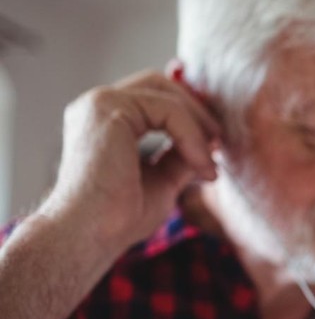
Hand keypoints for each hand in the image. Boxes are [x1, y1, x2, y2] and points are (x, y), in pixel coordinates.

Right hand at [41, 69, 221, 254]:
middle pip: (160, 84)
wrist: (91, 234)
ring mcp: (101, 103)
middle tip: (219, 142)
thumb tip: (209, 144)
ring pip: (167, 95)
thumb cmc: (119, 217)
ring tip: (209, 164)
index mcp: (106, 120)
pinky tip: (201, 165)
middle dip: (196, 110)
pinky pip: (168, 109)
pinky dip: (192, 136)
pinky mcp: (109, 109)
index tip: (214, 145)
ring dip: (198, 127)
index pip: (155, 97)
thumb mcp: (163, 180)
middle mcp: (98, 105)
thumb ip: (180, 157)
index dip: (190, 113)